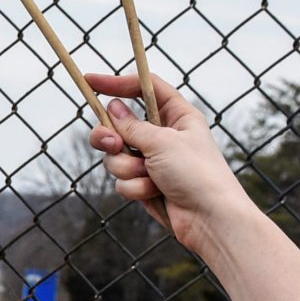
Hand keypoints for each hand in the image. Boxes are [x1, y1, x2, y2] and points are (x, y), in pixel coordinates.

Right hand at [84, 74, 252, 257]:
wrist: (209, 219)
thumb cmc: (197, 174)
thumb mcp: (162, 142)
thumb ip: (132, 126)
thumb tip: (113, 108)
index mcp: (177, 115)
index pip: (144, 88)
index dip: (117, 83)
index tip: (90, 81)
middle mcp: (163, 135)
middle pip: (120, 123)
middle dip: (111, 136)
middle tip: (112, 143)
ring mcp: (152, 160)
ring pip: (116, 155)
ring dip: (127, 167)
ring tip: (148, 176)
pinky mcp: (145, 183)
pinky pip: (122, 179)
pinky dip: (135, 187)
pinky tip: (154, 193)